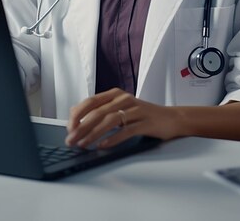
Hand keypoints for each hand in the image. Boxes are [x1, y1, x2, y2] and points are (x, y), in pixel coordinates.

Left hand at [65, 87, 182, 148]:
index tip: (69, 127)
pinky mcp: (145, 122)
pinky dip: (112, 138)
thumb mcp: (120, 108)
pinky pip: (126, 130)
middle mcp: (124, 99)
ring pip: (110, 121)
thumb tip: (74, 112)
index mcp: (115, 94)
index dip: (78, 114)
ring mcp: (135, 110)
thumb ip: (100, 109)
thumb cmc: (142, 115)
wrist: (171, 118)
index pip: (91, 101)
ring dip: (93, 134)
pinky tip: (103, 146)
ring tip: (83, 144)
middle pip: (98, 112)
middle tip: (71, 140)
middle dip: (81, 127)